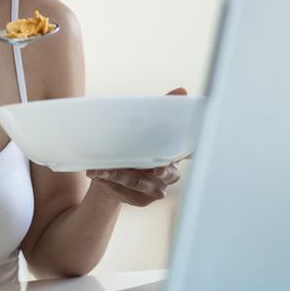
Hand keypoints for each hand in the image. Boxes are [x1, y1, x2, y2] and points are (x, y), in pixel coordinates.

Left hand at [86, 87, 186, 206]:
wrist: (115, 174)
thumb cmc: (134, 147)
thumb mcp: (145, 128)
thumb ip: (163, 109)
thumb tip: (182, 90)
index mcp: (174, 154)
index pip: (190, 153)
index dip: (191, 154)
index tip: (175, 156)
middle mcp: (170, 174)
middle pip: (163, 172)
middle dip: (148, 167)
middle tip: (143, 167)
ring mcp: (156, 189)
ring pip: (138, 182)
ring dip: (117, 174)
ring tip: (98, 169)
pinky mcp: (141, 200)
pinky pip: (125, 192)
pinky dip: (109, 183)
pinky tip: (98, 175)